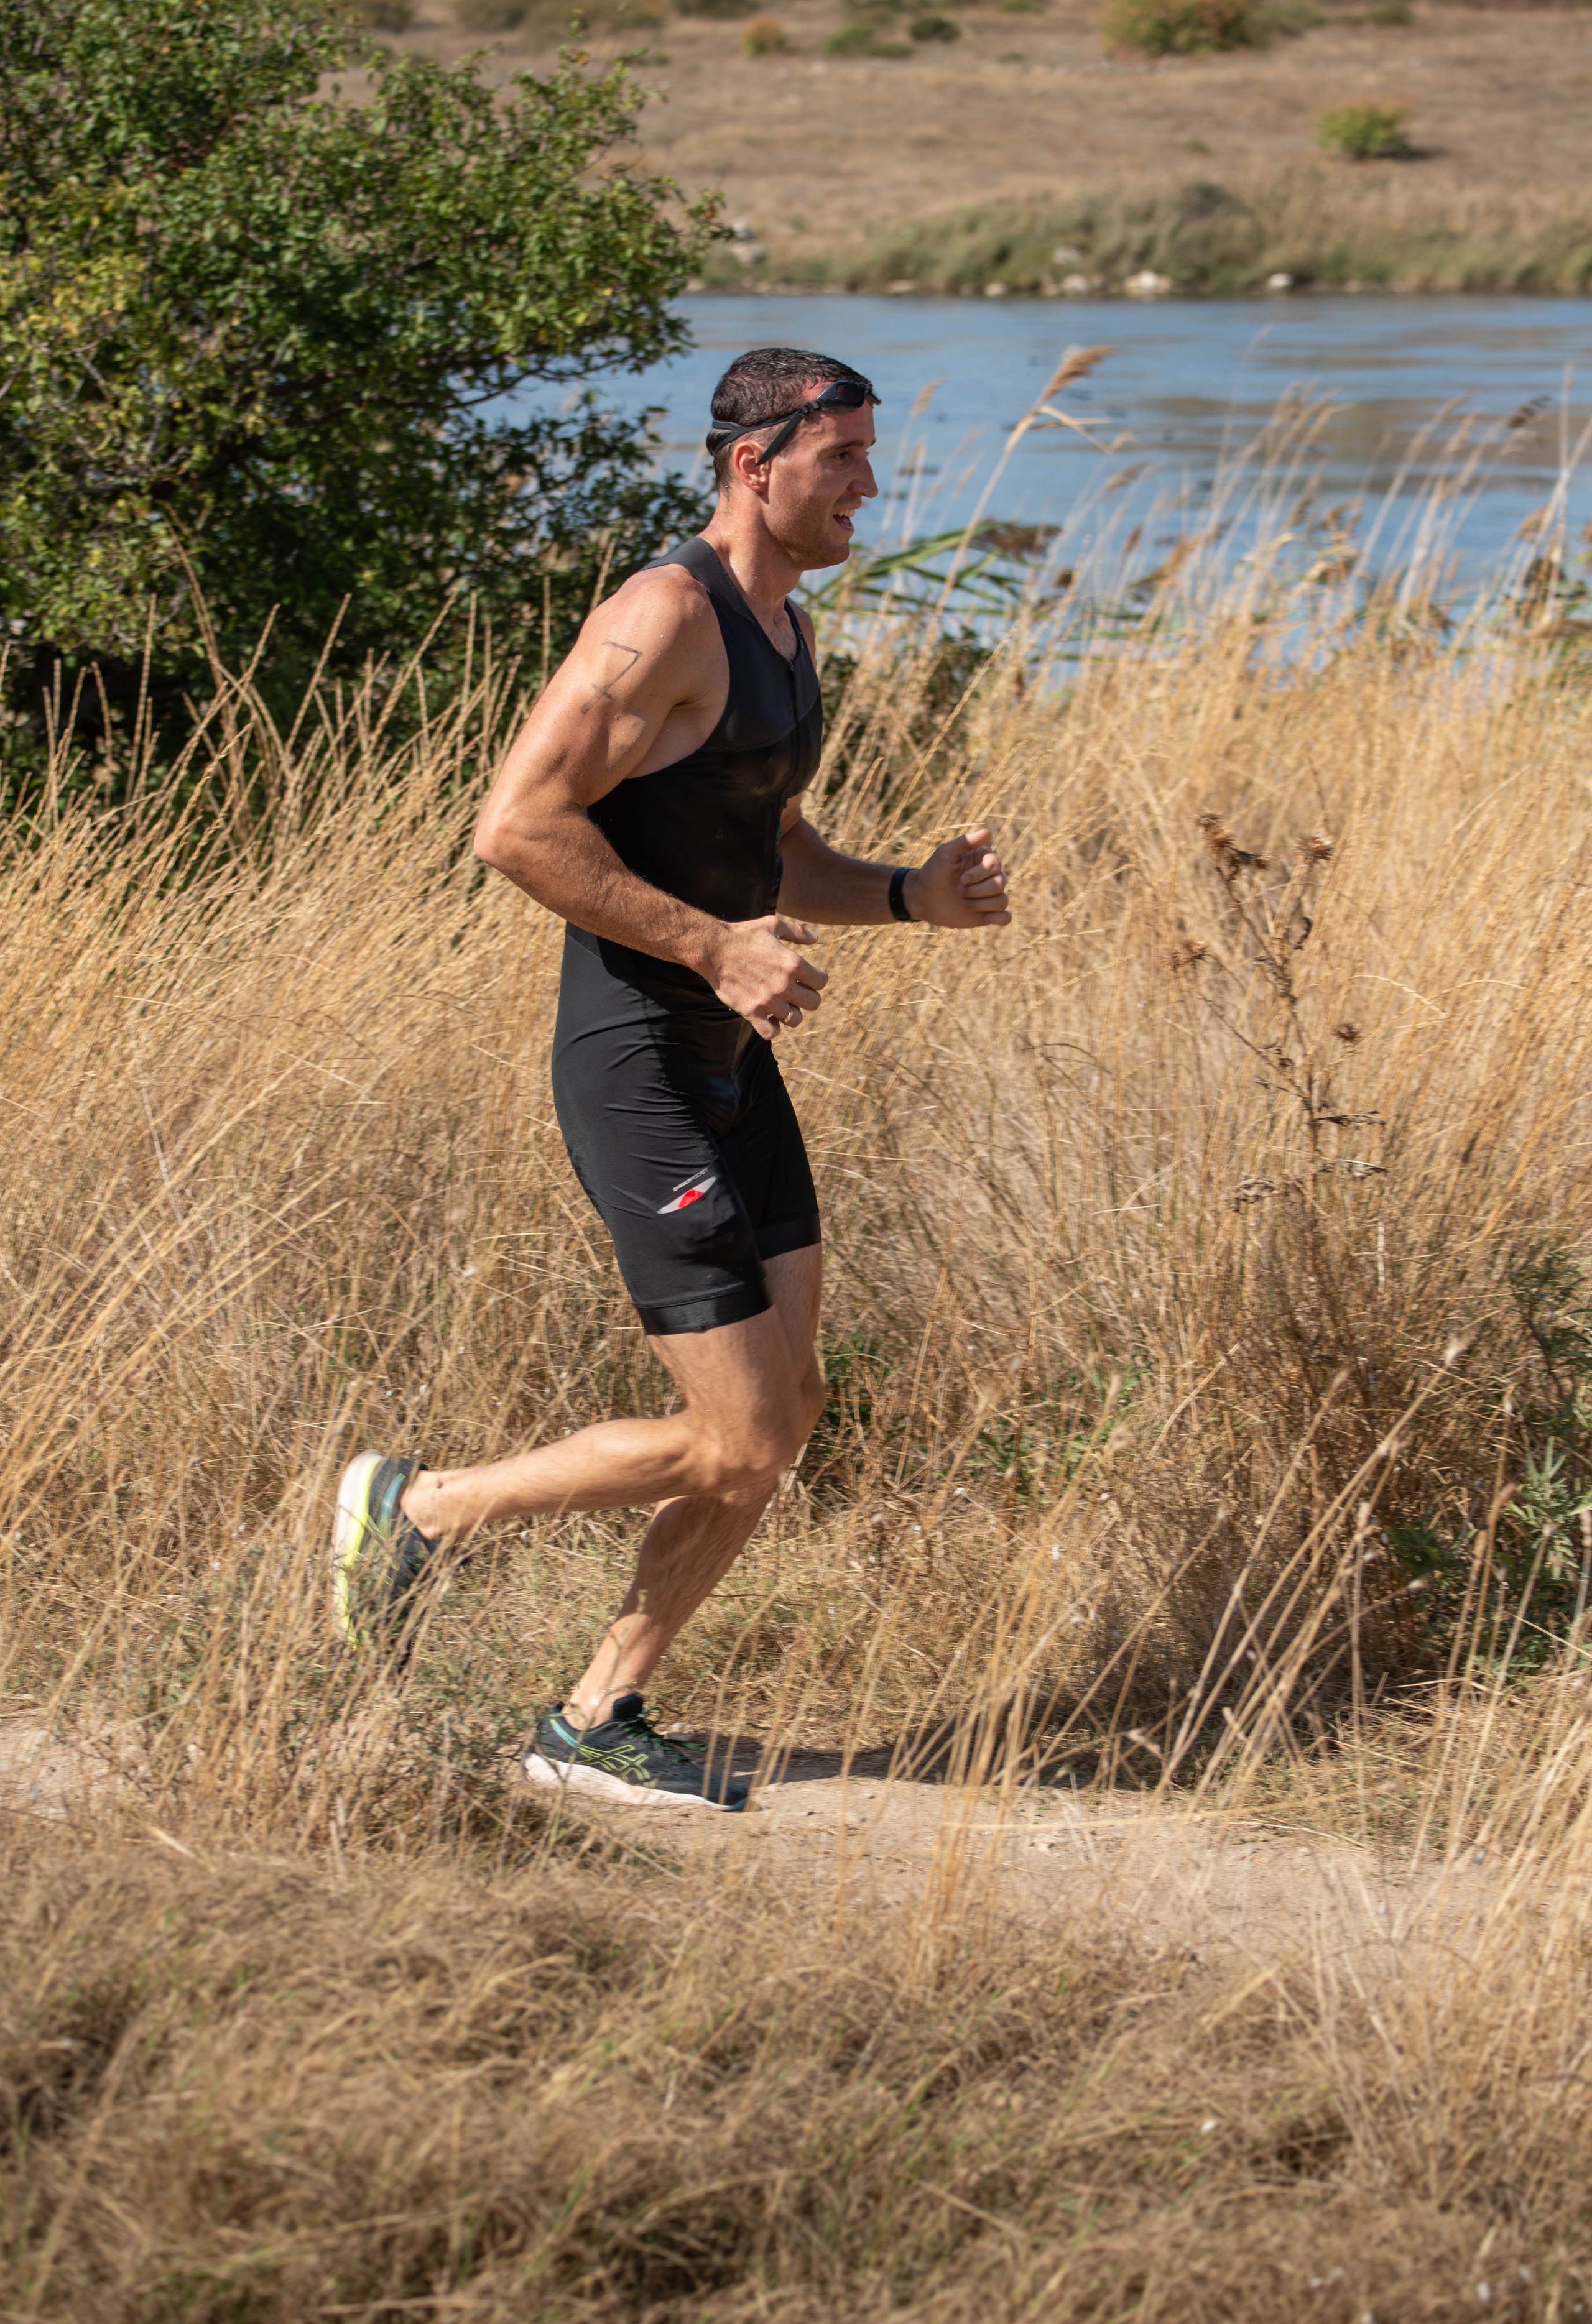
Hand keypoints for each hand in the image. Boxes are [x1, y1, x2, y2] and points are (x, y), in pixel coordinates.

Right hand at [704, 913, 828, 1041]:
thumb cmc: (744, 935)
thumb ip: (797, 932)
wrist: (714, 949)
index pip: (821, 981)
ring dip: (792, 1013)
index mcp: (792, 963)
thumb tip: (816, 937)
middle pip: (813, 1003)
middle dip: (808, 998)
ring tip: (783, 1005)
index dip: (817, 980)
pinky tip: (770, 1019)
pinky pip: (771, 1032)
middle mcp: (783, 984)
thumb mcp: (773, 925)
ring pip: (795, 1020)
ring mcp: (767, 1001)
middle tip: (797, 993)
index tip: (808, 979)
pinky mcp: (751, 1012)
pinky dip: (774, 1029)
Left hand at [904, 827, 1010, 928]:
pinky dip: (997, 918)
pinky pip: (1005, 917)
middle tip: (959, 891)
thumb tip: (987, 832)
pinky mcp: (988, 913)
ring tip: (963, 903)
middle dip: (978, 890)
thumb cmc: (934, 872)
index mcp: (983, 860)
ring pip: (1002, 901)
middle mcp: (990, 877)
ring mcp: (990, 896)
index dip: (980, 874)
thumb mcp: (945, 853)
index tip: (961, 879)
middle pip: (1000, 883)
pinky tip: (981, 916)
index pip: (995, 864)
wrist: (923, 898)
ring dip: (981, 904)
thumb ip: (965, 842)